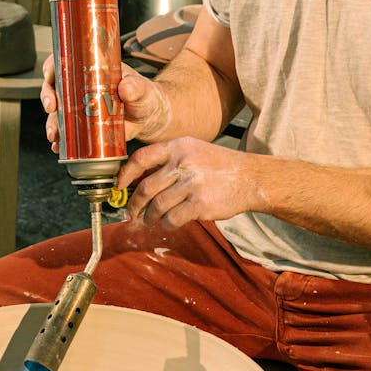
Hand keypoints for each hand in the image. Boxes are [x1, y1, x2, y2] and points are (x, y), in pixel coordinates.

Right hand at [41, 57, 171, 152]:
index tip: (51, 78)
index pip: (64, 62)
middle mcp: (80, 86)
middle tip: (52, 108)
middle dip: (48, 97)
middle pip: (54, 87)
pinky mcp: (82, 125)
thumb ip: (136, 87)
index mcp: (90, 69)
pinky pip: (66, 130)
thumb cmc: (145, 97)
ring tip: (55, 135)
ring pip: (57, 112)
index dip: (52, 68)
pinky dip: (60, 139)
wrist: (149, 118)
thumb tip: (126, 86)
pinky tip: (59, 146)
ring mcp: (79, 106)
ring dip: (52, 123)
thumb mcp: (142, 90)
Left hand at [118, 137, 268, 227]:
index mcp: (178, 146)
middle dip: (134, 205)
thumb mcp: (194, 151)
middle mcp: (183, 162)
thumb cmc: (220, 166)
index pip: (141, 158)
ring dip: (149, 217)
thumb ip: (169, 161)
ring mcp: (191, 183)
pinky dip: (166, 224)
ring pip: (157, 206)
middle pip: (145, 187)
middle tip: (131, 213)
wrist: (251, 178)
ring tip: (149, 220)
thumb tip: (139, 180)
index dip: (125, 175)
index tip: (119, 187)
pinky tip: (168, 223)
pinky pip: (172, 218)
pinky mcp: (199, 204)